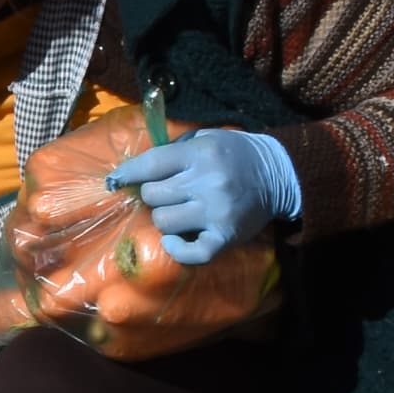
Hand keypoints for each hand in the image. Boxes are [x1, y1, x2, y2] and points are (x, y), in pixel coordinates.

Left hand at [105, 126, 301, 265]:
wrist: (278, 175)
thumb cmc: (235, 154)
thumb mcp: (207, 138)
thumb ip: (175, 150)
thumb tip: (135, 169)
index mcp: (201, 153)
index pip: (151, 164)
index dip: (128, 173)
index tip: (115, 180)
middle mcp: (208, 182)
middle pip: (152, 195)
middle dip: (153, 195)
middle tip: (167, 193)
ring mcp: (217, 212)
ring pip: (163, 222)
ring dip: (165, 219)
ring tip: (179, 212)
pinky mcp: (225, 237)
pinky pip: (190, 253)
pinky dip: (177, 249)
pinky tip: (176, 241)